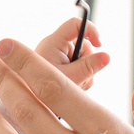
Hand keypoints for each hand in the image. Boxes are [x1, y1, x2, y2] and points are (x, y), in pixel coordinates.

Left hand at [0, 18, 108, 133]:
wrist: (26, 108)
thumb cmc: (41, 93)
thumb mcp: (69, 80)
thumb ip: (88, 67)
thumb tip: (107, 56)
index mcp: (52, 44)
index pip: (75, 25)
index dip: (91, 30)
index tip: (100, 44)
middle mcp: (54, 47)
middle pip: (82, 44)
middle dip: (87, 62)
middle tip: (82, 77)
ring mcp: (58, 58)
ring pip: (82, 59)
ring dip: (84, 73)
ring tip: (74, 86)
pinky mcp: (60, 68)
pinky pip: (78, 69)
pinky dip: (80, 79)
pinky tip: (73, 88)